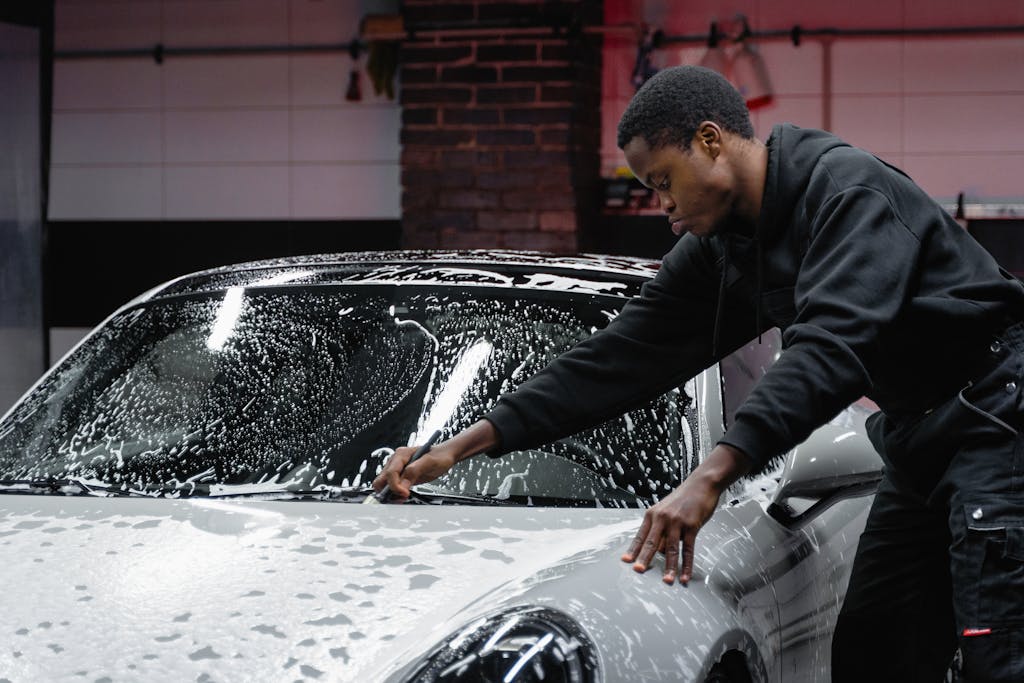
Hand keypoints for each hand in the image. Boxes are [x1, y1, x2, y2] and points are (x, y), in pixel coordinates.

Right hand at [372, 443, 456, 498]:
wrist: (445, 456)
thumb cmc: (439, 455)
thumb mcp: (430, 462)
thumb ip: (414, 471)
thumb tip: (402, 485)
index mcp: (401, 454)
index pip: (391, 472)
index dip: (395, 485)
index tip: (405, 494)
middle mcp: (396, 461)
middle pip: (381, 479)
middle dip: (388, 491)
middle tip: (401, 498)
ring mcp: (397, 469)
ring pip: (384, 484)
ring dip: (390, 494)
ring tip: (403, 498)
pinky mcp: (400, 477)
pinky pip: (391, 487)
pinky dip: (394, 494)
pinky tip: (403, 496)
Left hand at [621, 443, 750, 584]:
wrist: (701, 485)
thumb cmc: (684, 499)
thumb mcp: (667, 511)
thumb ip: (661, 529)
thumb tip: (658, 551)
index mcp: (653, 514)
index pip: (641, 535)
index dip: (633, 549)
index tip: (625, 560)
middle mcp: (662, 518)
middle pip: (652, 542)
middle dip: (644, 558)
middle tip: (638, 571)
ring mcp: (677, 522)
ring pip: (670, 549)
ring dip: (669, 567)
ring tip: (666, 581)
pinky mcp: (691, 526)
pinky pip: (688, 549)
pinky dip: (687, 564)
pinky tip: (685, 575)